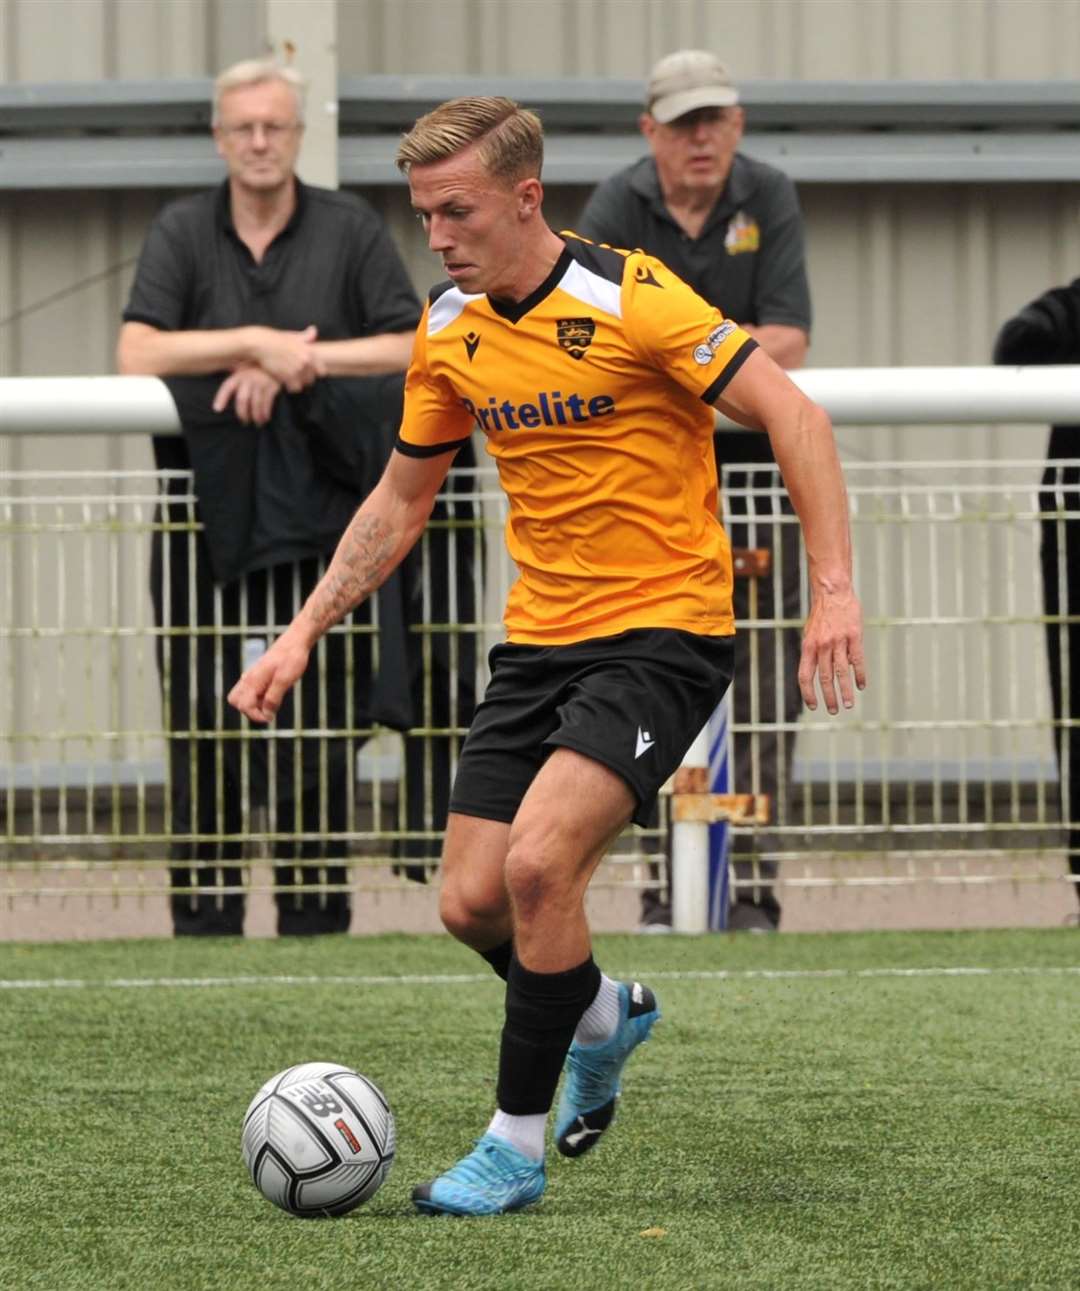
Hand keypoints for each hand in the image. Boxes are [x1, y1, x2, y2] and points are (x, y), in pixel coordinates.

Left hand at [212, 365, 280, 424]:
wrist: (276, 360)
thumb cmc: (257, 367)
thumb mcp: (243, 367)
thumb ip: (232, 372)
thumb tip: (219, 379)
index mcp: (239, 375)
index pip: (227, 387)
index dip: (221, 398)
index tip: (217, 409)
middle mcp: (249, 379)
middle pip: (242, 400)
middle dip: (242, 414)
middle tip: (244, 422)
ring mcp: (261, 383)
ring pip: (256, 404)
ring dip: (256, 416)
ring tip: (257, 423)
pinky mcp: (272, 387)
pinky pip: (267, 404)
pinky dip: (266, 413)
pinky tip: (265, 418)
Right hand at [227, 630, 311, 723]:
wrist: (296, 641)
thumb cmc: (292, 658)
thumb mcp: (285, 679)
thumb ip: (274, 697)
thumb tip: (267, 715)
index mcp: (254, 680)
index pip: (243, 705)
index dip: (256, 716)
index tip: (271, 717)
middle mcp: (249, 678)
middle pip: (235, 702)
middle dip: (250, 711)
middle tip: (269, 710)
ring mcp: (252, 677)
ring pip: (242, 696)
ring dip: (254, 705)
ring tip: (274, 701)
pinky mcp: (258, 676)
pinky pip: (251, 691)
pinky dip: (259, 698)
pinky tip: (274, 693)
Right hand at [251, 324, 325, 391]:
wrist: (259, 343)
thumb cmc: (274, 338)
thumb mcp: (292, 335)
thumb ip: (305, 336)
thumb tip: (314, 330)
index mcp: (309, 351)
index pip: (322, 371)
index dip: (315, 372)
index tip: (309, 371)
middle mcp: (305, 361)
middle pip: (312, 379)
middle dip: (305, 378)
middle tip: (296, 375)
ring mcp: (296, 370)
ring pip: (303, 384)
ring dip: (298, 383)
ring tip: (290, 378)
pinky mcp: (287, 377)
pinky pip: (294, 388)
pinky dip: (290, 386)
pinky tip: (284, 381)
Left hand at [798, 586, 867, 713]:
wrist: (832, 593)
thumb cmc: (821, 615)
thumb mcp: (809, 634)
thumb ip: (812, 653)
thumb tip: (814, 674)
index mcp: (808, 647)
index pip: (805, 676)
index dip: (808, 693)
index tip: (814, 706)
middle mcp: (822, 646)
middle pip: (825, 678)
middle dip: (829, 697)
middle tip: (834, 710)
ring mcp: (838, 641)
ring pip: (841, 672)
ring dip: (845, 690)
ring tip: (848, 704)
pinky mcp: (854, 636)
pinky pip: (857, 660)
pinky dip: (859, 674)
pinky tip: (861, 685)